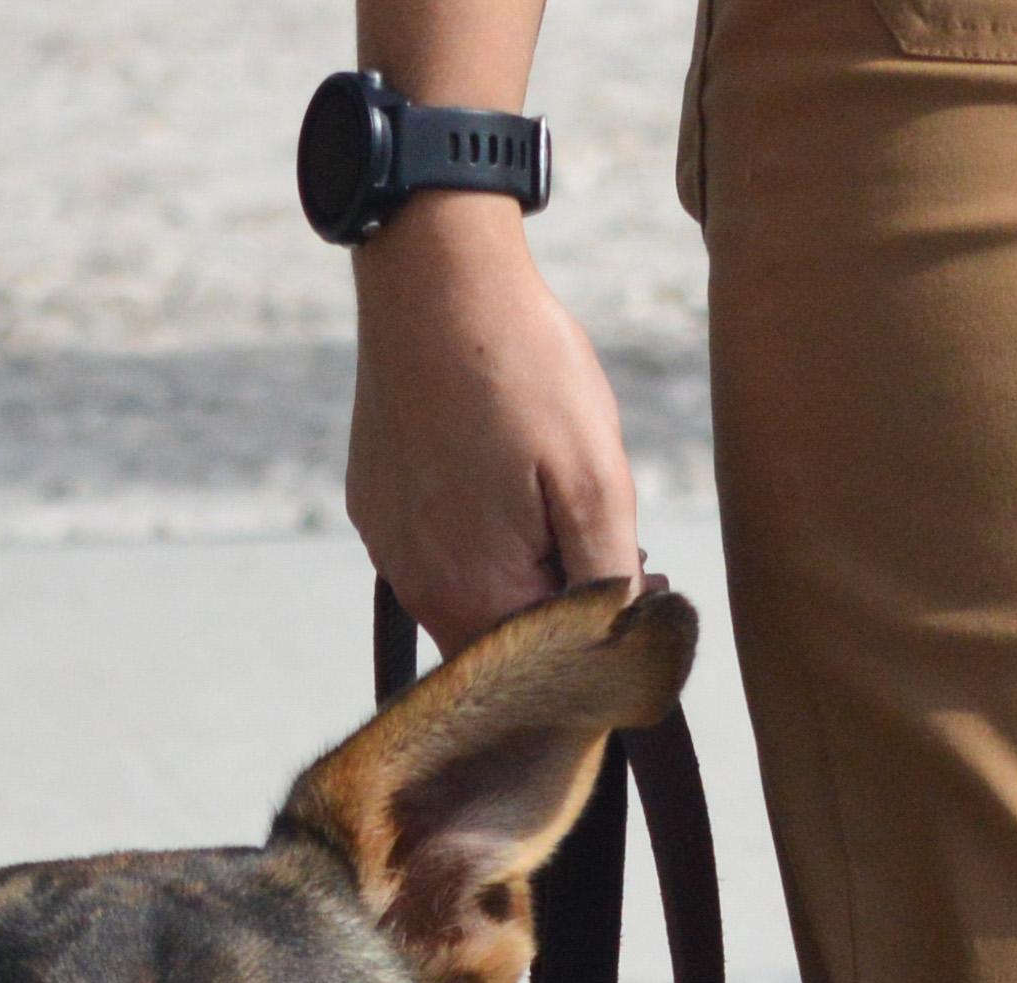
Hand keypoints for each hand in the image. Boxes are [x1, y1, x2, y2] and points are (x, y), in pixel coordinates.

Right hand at [347, 192, 640, 653]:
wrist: (435, 274)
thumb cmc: (522, 369)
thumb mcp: (597, 480)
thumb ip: (610, 580)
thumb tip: (625, 640)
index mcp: (476, 598)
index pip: (548, 675)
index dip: (602, 644)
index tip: (643, 592)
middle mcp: (420, 589)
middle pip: (508, 640)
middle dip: (562, 604)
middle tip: (604, 530)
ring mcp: (388, 547)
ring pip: (472, 594)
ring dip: (520, 566)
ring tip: (546, 487)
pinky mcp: (373, 505)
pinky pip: (435, 550)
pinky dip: (475, 532)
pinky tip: (496, 471)